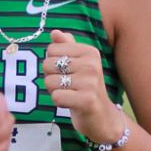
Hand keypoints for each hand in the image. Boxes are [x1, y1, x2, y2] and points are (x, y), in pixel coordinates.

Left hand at [45, 29, 124, 145]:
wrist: (102, 117)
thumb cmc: (86, 88)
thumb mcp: (78, 64)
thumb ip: (66, 47)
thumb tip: (55, 32)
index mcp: (90, 51)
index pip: (52, 49)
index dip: (52, 63)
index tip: (67, 73)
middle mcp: (92, 64)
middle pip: (48, 64)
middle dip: (52, 78)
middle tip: (68, 86)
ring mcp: (91, 82)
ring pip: (49, 81)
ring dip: (54, 91)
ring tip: (70, 95)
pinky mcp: (87, 100)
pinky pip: (56, 96)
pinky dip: (59, 102)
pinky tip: (71, 104)